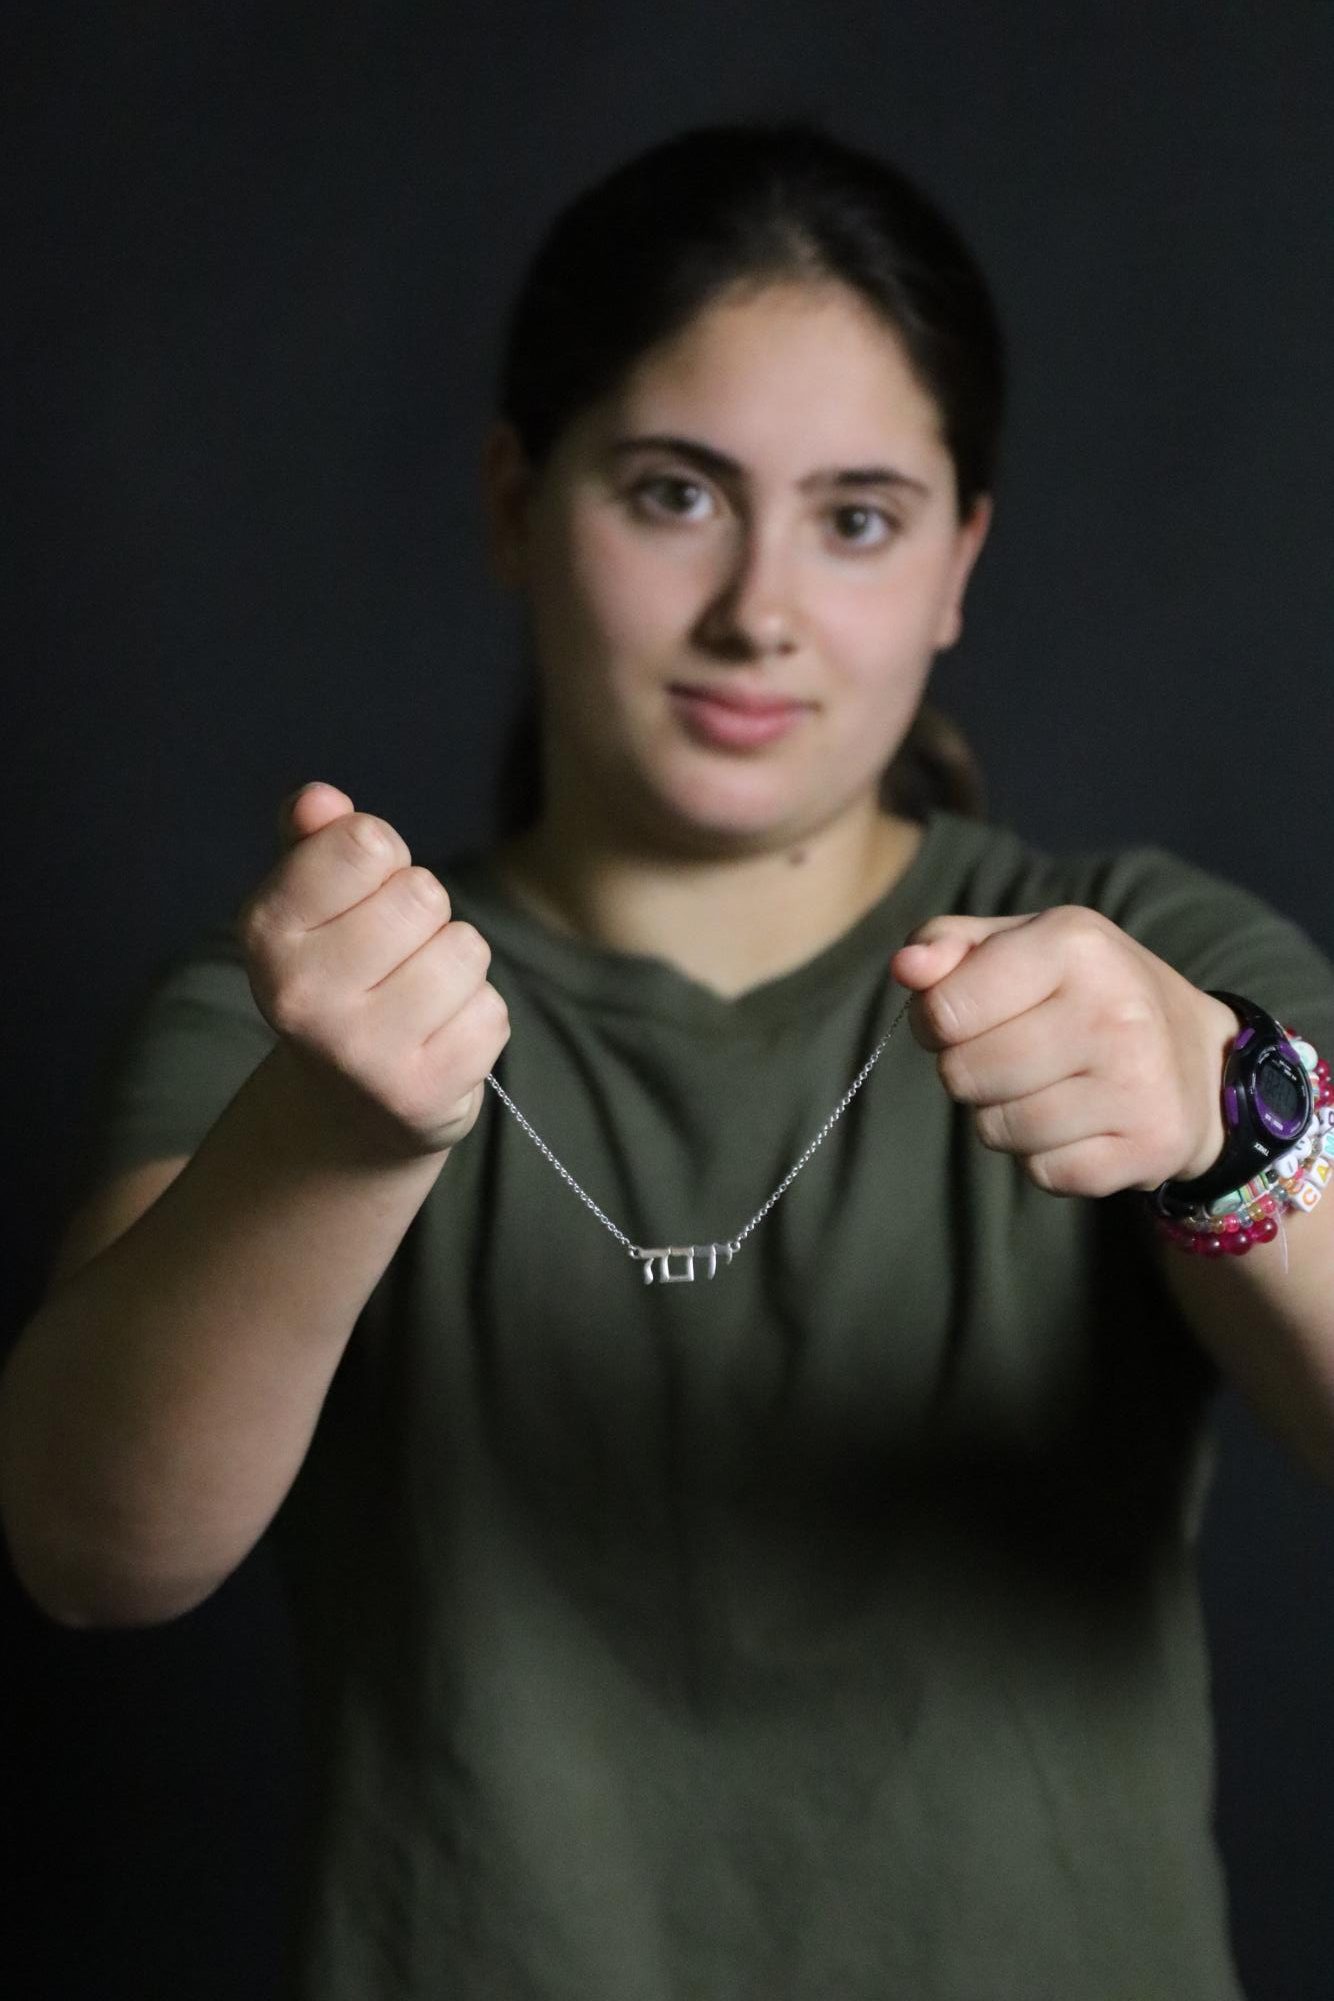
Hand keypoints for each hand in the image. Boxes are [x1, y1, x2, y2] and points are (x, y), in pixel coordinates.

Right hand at [235, 782, 510, 1156]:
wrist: (347, 1104)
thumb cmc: (341, 974)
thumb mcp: (312, 903)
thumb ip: (315, 840)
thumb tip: (320, 799)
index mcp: (266, 931)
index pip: (365, 842)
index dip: (383, 857)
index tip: (365, 893)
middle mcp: (301, 995)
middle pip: (424, 895)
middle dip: (425, 915)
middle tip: (394, 956)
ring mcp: (359, 1051)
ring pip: (464, 950)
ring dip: (456, 966)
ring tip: (416, 999)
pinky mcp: (418, 1094)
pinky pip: (491, 1013)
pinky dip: (476, 1020)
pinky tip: (436, 1039)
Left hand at [888, 906, 1236, 1198]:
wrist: (1203, 1060)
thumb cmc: (1088, 993)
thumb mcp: (1024, 945)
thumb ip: (950, 945)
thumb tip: (906, 968)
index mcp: (1076, 945)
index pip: (945, 1009)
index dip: (935, 1022)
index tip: (964, 1017)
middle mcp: (1115, 1012)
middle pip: (964, 1075)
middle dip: (968, 1072)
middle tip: (1011, 1056)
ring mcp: (1138, 1085)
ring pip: (999, 1131)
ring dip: (1001, 1118)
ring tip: (1046, 1088)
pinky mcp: (1148, 1148)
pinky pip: (1043, 1174)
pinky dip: (1043, 1158)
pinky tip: (1079, 1124)